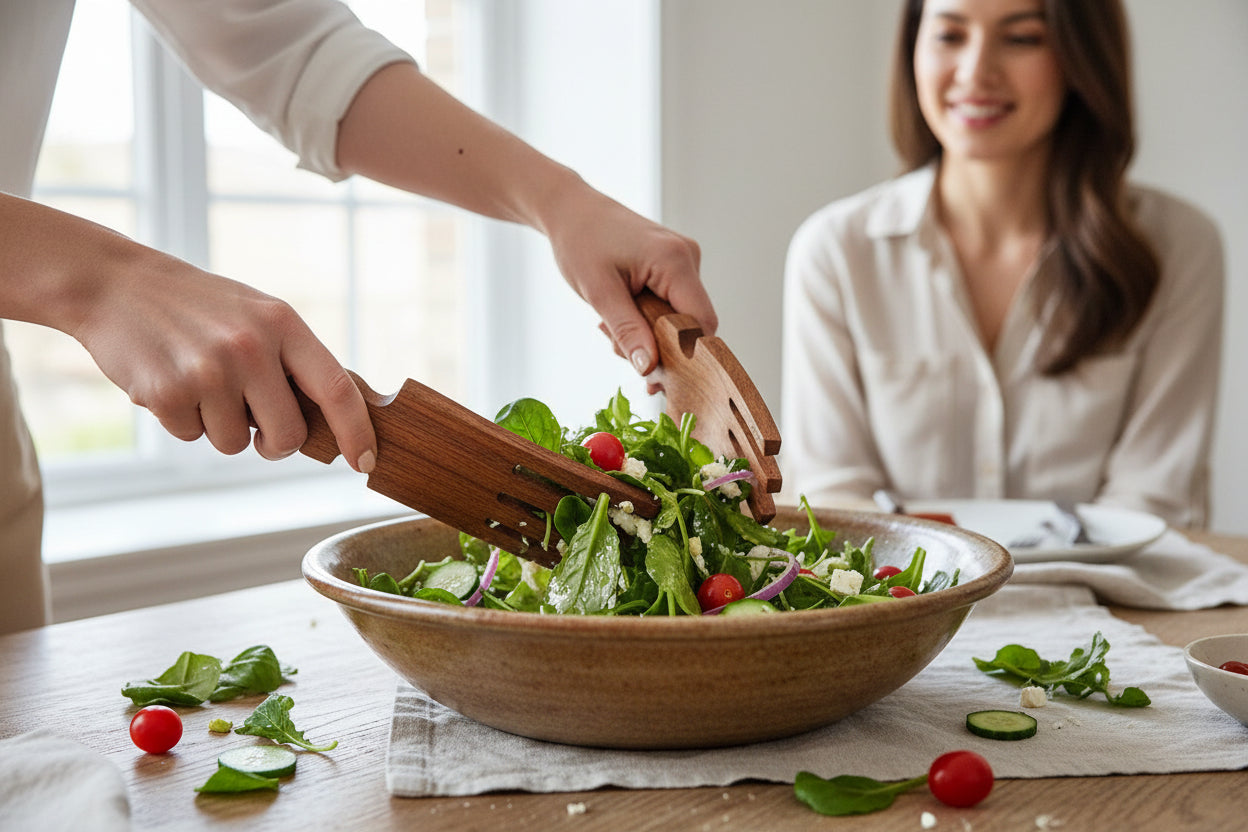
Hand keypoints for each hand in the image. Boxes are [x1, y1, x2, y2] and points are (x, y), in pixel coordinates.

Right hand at [73, 251, 376, 471]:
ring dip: (220, 426)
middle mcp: (251, 347)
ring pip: (235, 443)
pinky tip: (170, 381)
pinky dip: (182, 420)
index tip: (365, 461)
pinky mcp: (166, 392)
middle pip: (287, 436)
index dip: (356, 431)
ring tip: (200, 382)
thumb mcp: (259, 315)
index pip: (336, 389)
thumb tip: (335, 421)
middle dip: (274, 442)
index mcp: (282, 324)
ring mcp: (208, 370)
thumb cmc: (200, 307)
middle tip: (254, 419)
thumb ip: (294, 361)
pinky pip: (192, 437)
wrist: (117, 284)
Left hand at [537, 184, 715, 376]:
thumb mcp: (599, 292)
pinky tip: (621, 314)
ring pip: (681, 317)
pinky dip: (649, 319)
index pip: (701, 323)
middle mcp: (688, 257)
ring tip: (610, 326)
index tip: (657, 376)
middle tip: (618, 349)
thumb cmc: (580, 242)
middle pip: (692, 324)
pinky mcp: (675, 264)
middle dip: (660, 347)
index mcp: (674, 260)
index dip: (686, 355)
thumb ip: (627, 331)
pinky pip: (673, 304)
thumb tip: (649, 368)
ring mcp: (684, 259)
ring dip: (650, 334)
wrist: (571, 209)